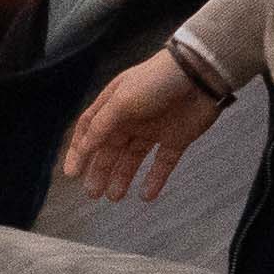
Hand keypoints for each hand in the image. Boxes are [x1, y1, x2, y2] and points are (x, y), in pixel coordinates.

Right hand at [60, 47, 226, 202]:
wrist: (201, 75)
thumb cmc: (155, 82)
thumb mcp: (121, 101)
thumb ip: (101, 127)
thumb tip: (82, 149)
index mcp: (113, 105)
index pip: (90, 130)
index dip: (80, 151)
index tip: (72, 174)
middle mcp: (131, 119)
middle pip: (110, 149)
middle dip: (100, 171)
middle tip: (93, 194)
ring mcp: (153, 130)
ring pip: (132, 159)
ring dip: (122, 177)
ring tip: (114, 197)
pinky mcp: (176, 139)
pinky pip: (162, 163)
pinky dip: (155, 180)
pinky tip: (146, 196)